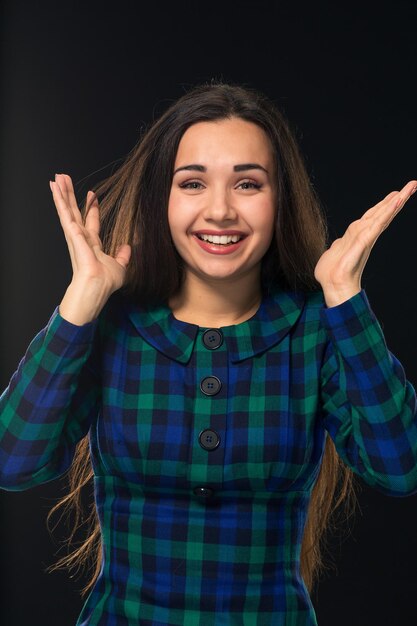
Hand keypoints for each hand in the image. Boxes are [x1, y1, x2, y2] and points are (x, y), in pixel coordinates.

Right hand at [50, 173, 130, 294]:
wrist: (97, 288)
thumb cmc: (105, 282)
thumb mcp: (120, 267)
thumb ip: (122, 256)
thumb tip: (127, 247)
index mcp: (92, 244)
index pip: (92, 222)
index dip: (92, 208)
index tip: (92, 195)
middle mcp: (81, 238)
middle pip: (75, 212)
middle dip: (70, 196)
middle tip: (65, 180)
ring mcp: (75, 235)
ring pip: (67, 210)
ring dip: (62, 193)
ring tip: (57, 178)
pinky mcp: (72, 234)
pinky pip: (65, 214)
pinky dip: (60, 201)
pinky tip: (55, 189)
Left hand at [314, 180, 416, 306]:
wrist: (333, 287)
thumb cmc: (331, 274)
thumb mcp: (334, 253)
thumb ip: (339, 245)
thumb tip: (338, 244)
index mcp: (359, 236)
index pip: (375, 216)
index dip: (386, 204)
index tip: (398, 192)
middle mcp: (365, 235)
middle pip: (383, 212)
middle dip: (398, 198)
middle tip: (413, 184)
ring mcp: (366, 238)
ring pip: (382, 216)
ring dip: (395, 202)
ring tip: (408, 189)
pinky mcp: (364, 243)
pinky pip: (377, 225)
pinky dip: (386, 213)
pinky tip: (395, 203)